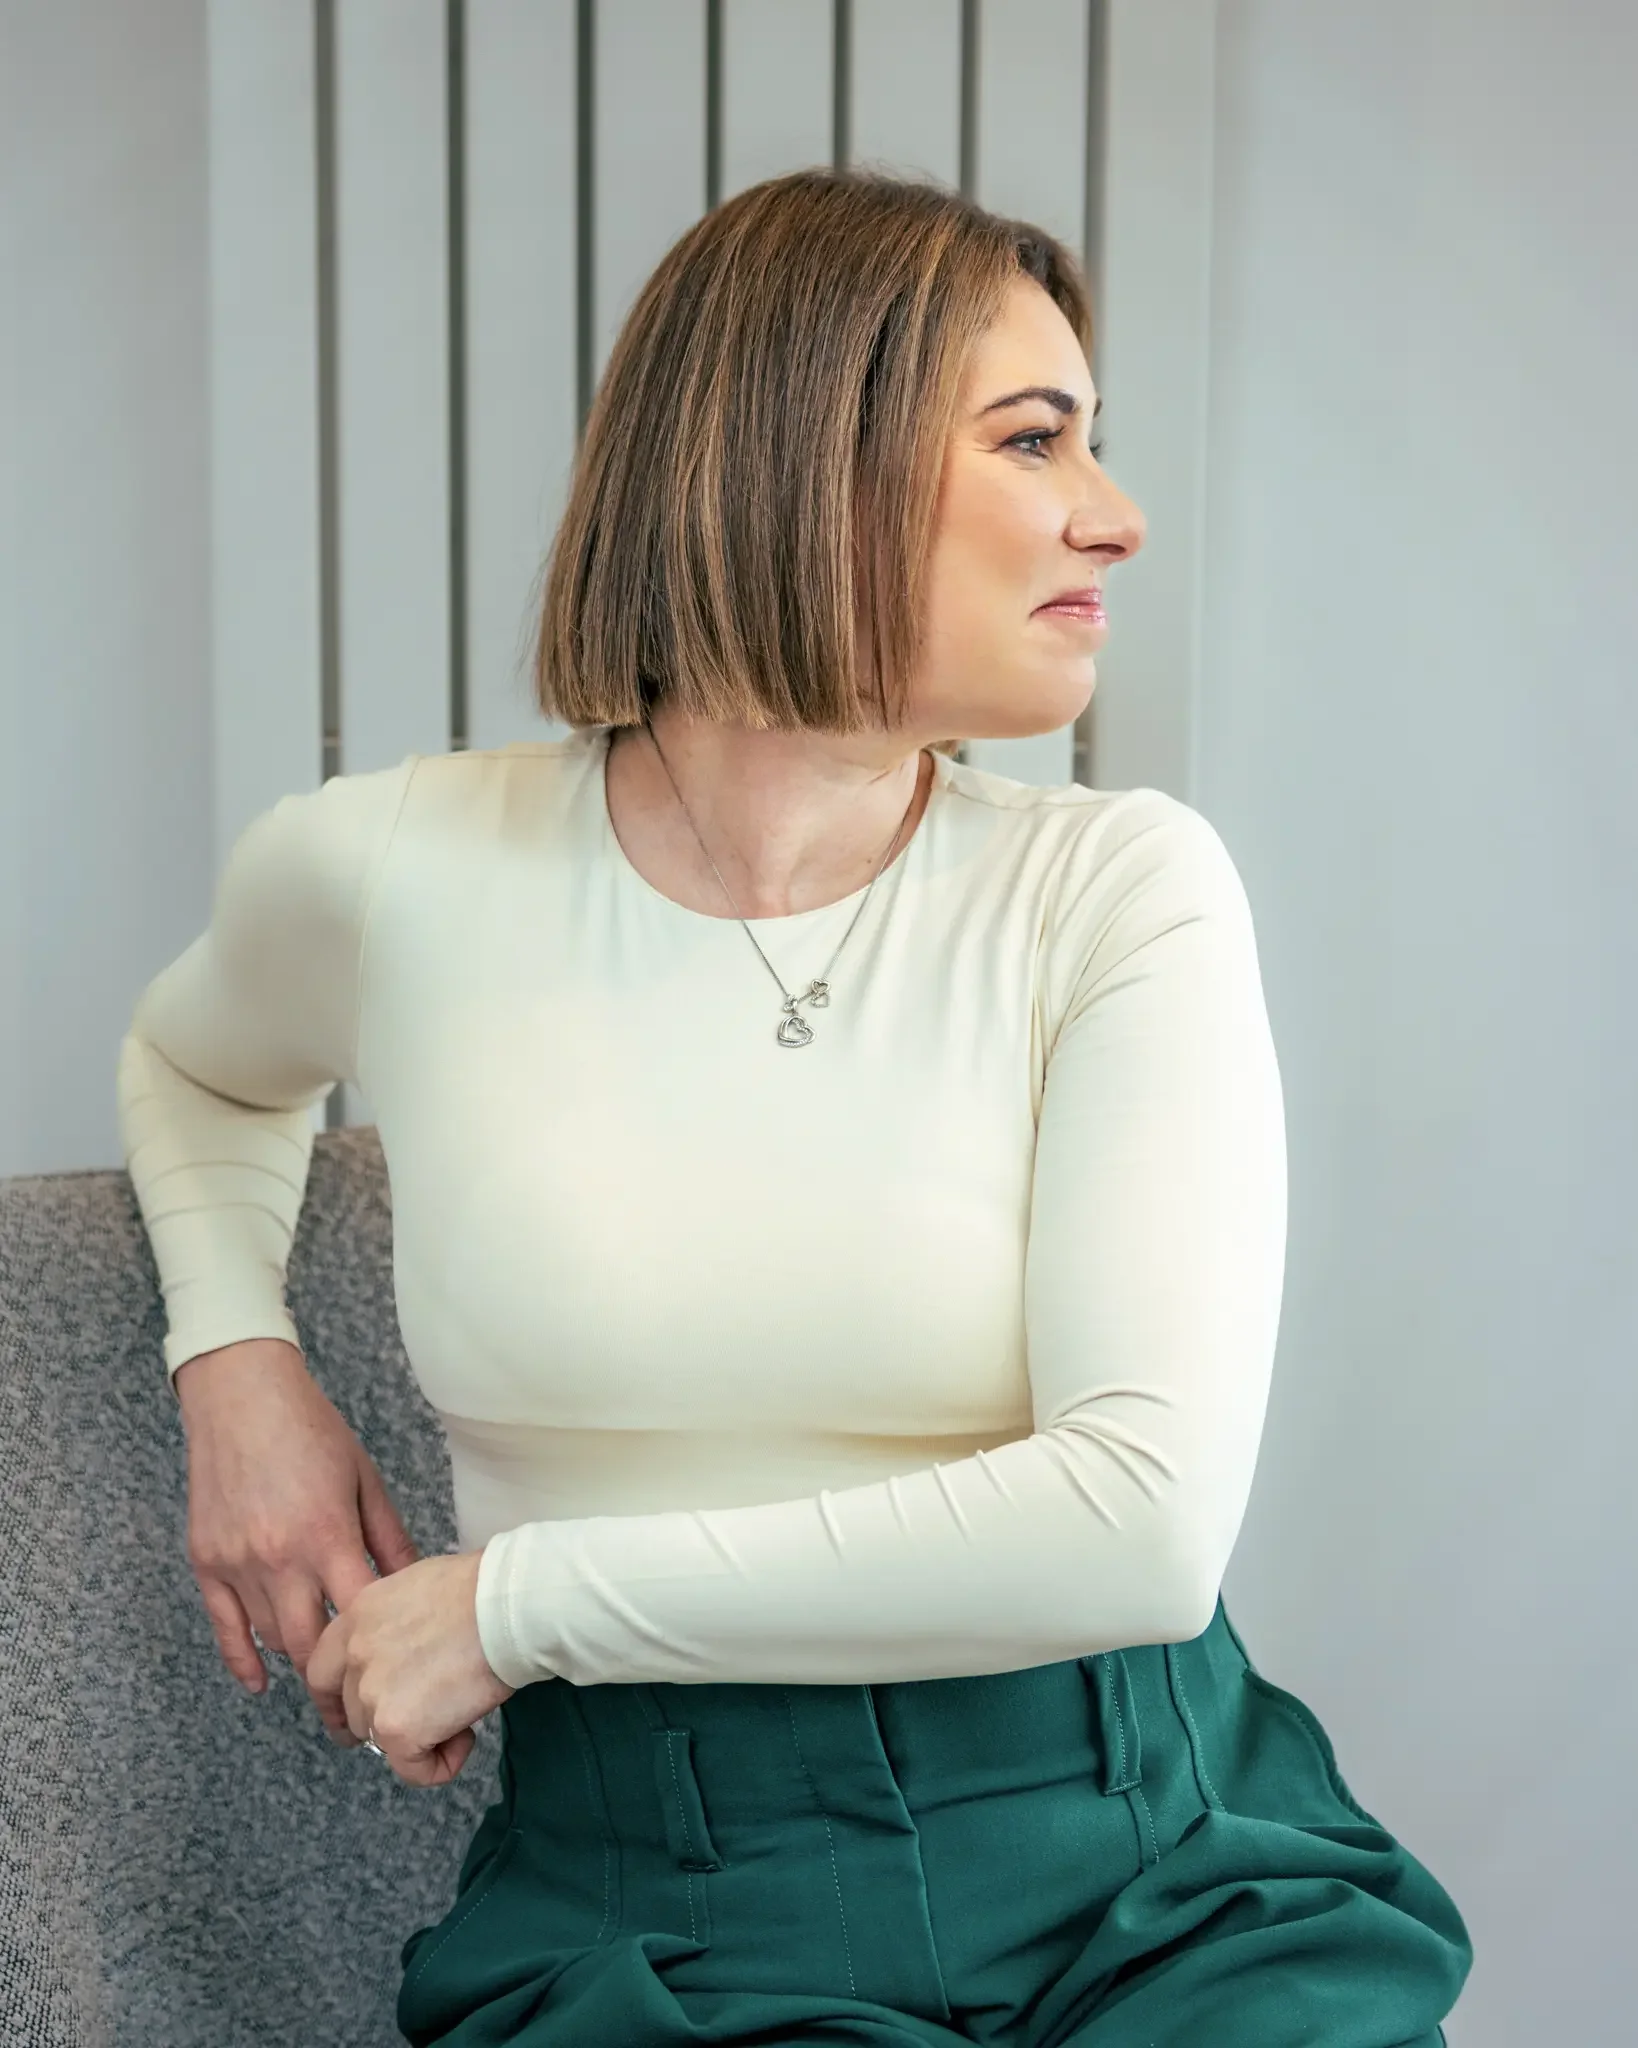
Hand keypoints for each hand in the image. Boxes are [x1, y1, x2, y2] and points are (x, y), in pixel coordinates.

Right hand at [175, 1337, 422, 1746]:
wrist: (242, 1397)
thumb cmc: (313, 1432)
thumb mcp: (366, 1481)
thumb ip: (389, 1540)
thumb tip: (417, 1588)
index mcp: (327, 1536)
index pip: (360, 1618)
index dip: (381, 1653)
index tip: (401, 1674)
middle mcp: (279, 1559)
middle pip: (312, 1647)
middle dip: (339, 1682)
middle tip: (361, 1705)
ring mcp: (237, 1564)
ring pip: (273, 1640)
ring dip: (300, 1657)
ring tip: (329, 1676)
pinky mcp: (206, 1562)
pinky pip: (224, 1628)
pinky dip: (242, 1660)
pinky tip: (261, 1682)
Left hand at [306, 1549, 515, 1785]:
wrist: (503, 1607)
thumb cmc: (481, 1590)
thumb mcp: (418, 1590)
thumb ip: (395, 1626)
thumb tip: (409, 1656)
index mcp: (356, 1617)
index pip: (322, 1672)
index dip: (336, 1701)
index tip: (353, 1716)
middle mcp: (353, 1656)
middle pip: (353, 1711)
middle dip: (383, 1722)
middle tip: (422, 1722)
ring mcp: (370, 1695)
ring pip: (383, 1740)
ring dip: (420, 1736)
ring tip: (462, 1710)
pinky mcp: (397, 1729)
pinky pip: (413, 1770)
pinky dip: (440, 1766)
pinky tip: (468, 1738)